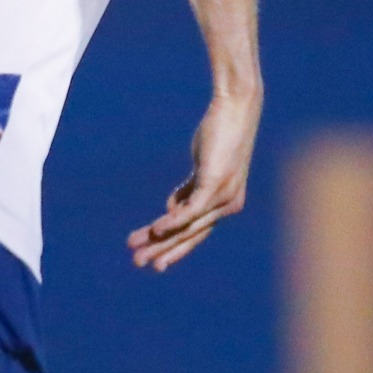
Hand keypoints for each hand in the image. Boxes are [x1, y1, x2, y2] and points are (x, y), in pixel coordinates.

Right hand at [128, 87, 260, 271]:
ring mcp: (224, 196)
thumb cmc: (221, 133)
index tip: (156, 261)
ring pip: (187, 226)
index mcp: (225, 202)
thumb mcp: (204, 166)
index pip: (196, 231)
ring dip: (159, 239)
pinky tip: (155, 230)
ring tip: (136, 250)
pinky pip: (190, 210)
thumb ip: (190, 189)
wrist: (237, 107)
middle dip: (163, 251)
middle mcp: (228, 205)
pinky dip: (171, 222)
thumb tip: (171, 208)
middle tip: (139, 264)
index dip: (175, 247)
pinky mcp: (216, 184)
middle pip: (190, 234)